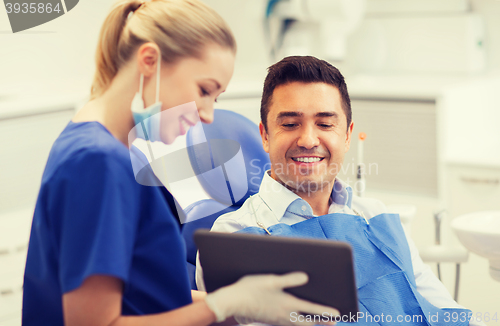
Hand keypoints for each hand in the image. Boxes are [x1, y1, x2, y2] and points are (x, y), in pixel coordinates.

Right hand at [204, 272, 338, 325]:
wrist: (232, 302)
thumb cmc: (250, 289)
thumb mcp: (270, 280)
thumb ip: (289, 279)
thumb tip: (305, 277)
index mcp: (287, 304)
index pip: (311, 310)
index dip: (325, 312)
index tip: (338, 315)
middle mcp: (284, 315)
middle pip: (307, 322)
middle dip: (320, 321)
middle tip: (333, 321)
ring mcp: (277, 319)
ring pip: (298, 324)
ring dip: (310, 323)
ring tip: (318, 322)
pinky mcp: (270, 320)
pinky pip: (288, 324)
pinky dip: (297, 322)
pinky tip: (296, 318)